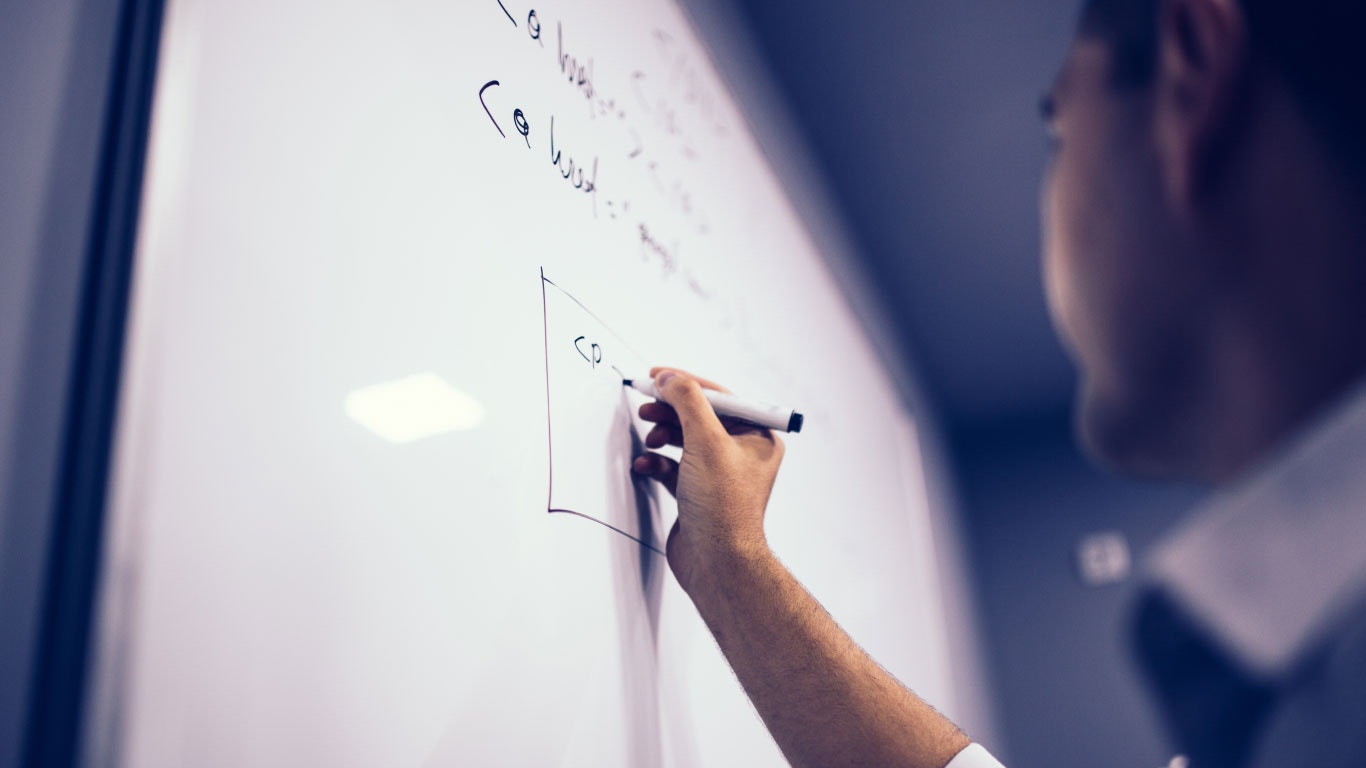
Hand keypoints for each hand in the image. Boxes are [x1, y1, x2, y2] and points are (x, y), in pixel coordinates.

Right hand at [631, 367, 784, 592]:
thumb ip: (688, 402)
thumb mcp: (706, 442)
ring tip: (648, 434)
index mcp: (757, 437)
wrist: (716, 562)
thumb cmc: (724, 508)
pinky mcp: (698, 493)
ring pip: (685, 440)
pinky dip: (658, 461)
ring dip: (662, 434)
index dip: (686, 383)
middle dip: (670, 409)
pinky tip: (645, 464)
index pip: (720, 397)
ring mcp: (718, 475)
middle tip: (646, 403)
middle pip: (700, 417)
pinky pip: (674, 466)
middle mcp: (741, 454)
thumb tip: (671, 378)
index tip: (658, 375)